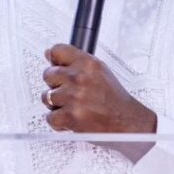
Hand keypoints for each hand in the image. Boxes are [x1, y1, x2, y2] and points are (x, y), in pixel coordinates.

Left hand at [41, 43, 157, 134]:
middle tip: (69, 92)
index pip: (57, 51)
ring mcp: (73, 97)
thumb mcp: (100, 72)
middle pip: (48, 74)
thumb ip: (75, 62)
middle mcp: (79, 78)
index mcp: (88, 63)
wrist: (127, 123)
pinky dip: (58, 122)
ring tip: (72, 107)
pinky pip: (50, 117)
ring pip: (46, 97)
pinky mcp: (70, 116)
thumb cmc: (115, 100)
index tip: (56, 66)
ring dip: (56, 104)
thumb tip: (49, 54)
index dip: (54, 61)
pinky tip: (71, 119)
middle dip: (55, 84)